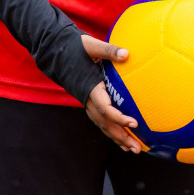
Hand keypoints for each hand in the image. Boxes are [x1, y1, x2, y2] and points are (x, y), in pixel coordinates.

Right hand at [80, 34, 141, 152]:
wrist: (56, 50)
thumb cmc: (75, 46)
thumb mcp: (91, 45)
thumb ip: (109, 50)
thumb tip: (126, 53)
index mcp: (90, 88)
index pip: (105, 108)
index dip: (119, 118)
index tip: (134, 123)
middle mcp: (88, 99)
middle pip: (105, 123)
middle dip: (121, 137)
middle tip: (137, 149)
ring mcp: (87, 102)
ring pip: (103, 125)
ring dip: (117, 138)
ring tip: (133, 149)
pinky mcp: (89, 101)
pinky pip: (100, 120)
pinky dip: (111, 131)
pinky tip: (122, 140)